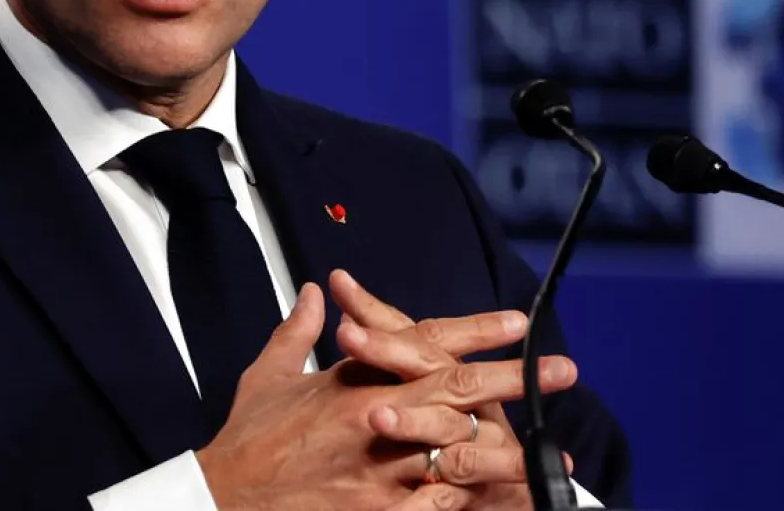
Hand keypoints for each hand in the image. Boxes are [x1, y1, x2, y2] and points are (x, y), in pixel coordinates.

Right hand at [194, 282, 576, 510]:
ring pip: (459, 453)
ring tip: (551, 453)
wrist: (221, 501)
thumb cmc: (246, 442)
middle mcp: (374, 419)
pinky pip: (438, 507)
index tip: (517, 322)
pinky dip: (471, 504)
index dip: (475, 331)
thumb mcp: (268, 377)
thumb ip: (298, 332)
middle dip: (514, 381)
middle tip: (562, 372)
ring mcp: (380, 472)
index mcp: (354, 381)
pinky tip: (506, 504)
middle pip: (458, 392)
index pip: (426, 343)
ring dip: (508, 451)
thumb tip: (318, 293)